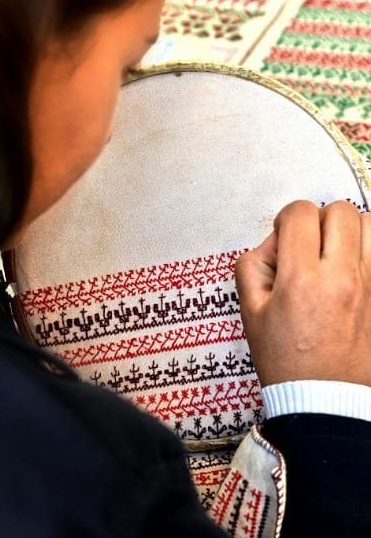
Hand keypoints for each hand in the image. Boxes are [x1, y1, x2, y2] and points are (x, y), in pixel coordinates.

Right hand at [235, 200, 370, 386]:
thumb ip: (252, 266)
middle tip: (310, 243)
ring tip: (337, 253)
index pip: (300, 213)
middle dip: (319, 219)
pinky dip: (366, 253)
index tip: (285, 236)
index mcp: (302, 280)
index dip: (286, 219)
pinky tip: (353, 270)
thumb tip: (274, 243)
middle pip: (339, 210)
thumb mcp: (251, 313)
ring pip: (370, 223)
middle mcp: (342, 277)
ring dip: (350, 231)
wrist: (324, 401)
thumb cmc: (288, 362)